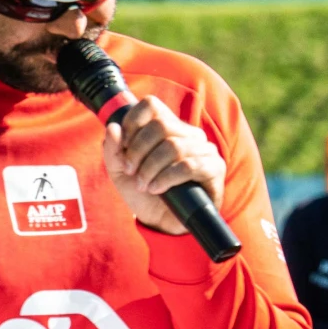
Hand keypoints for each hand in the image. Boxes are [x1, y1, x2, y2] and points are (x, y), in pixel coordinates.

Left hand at [103, 97, 225, 234]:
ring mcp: (205, 150)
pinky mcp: (214, 168)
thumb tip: (113, 127)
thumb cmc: (146, 194)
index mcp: (168, 128)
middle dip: (138, 151)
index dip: (132, 122)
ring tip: (144, 184)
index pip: (151, 105)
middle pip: (161, 126)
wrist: (163, 222)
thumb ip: (113, 150)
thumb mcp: (120, 172)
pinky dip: (167, 178)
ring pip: (173, 147)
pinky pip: (189, 166)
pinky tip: (158, 188)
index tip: (123, 148)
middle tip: (130, 171)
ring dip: (150, 168)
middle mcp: (189, 134)